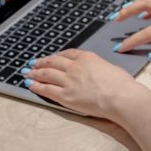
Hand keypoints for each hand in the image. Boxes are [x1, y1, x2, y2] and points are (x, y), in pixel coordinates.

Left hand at [24, 49, 148, 119]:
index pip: (68, 54)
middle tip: (34, 63)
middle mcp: (75, 67)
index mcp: (87, 58)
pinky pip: (47, 90)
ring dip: (36, 73)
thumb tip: (99, 73)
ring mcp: (69, 81)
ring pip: (47, 74)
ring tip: (28, 73)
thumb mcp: (112, 68)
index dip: (58, 55)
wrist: (120, 97)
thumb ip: (100, 69)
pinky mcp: (66, 96)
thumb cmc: (122, 84)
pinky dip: (37, 86)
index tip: (52, 57)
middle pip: (54, 62)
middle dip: (42, 62)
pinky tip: (31, 85)